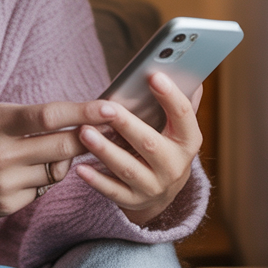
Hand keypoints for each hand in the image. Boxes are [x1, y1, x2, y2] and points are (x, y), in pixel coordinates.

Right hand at [0, 100, 118, 243]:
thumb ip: (14, 114)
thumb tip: (59, 115)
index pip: (49, 116)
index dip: (84, 111)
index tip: (109, 106)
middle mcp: (1, 156)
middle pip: (64, 146)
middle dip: (89, 136)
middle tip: (104, 128)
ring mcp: (4, 184)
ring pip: (56, 170)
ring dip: (61, 158)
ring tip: (49, 148)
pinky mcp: (6, 206)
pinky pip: (40, 189)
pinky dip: (41, 178)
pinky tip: (25, 169)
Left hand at [74, 73, 202, 227]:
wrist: (164, 190)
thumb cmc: (165, 144)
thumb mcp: (178, 127)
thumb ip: (178, 100)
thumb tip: (187, 67)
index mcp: (188, 141)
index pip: (184, 116)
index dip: (170, 96)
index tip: (153, 75)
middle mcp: (174, 166)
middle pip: (150, 144)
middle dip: (126, 125)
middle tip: (105, 107)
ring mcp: (154, 186)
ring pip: (127, 168)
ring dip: (105, 150)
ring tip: (84, 132)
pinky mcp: (133, 200)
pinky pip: (113, 192)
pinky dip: (96, 180)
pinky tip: (80, 168)